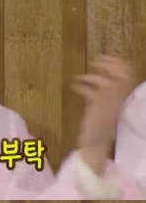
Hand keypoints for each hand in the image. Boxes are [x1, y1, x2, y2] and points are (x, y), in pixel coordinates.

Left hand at [72, 56, 135, 175]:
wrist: (95, 146)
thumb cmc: (98, 128)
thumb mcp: (102, 107)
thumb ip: (100, 93)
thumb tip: (93, 78)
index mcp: (122, 98)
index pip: (127, 74)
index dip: (116, 63)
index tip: (104, 56)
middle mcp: (119, 99)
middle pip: (121, 74)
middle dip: (108, 64)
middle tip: (95, 59)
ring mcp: (110, 104)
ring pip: (106, 81)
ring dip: (92, 76)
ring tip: (81, 76)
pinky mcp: (99, 108)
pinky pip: (91, 92)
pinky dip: (81, 86)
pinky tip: (74, 85)